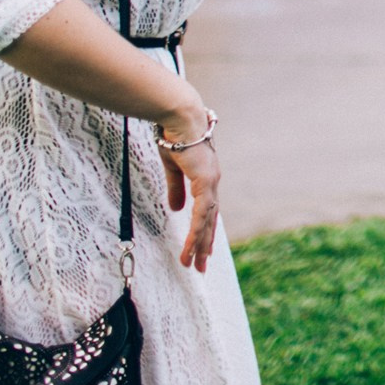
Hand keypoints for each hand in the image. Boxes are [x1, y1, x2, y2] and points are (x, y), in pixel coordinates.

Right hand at [156, 118, 221, 272]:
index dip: (204, 230)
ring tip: (193, 264)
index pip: (206, 211)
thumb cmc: (175, 136)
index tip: (201, 248)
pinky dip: (196, 231)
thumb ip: (176, 188)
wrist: (180, 118)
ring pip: (206, 222)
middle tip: (201, 266)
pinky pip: (201, 213)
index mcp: (205, 179)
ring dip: (199, 244)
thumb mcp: (173, 167)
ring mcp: (211, 183)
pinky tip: (192, 246)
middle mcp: (212, 183)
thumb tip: (175, 210)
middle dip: (205, 244)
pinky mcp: (205, 181)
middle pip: (210, 221)